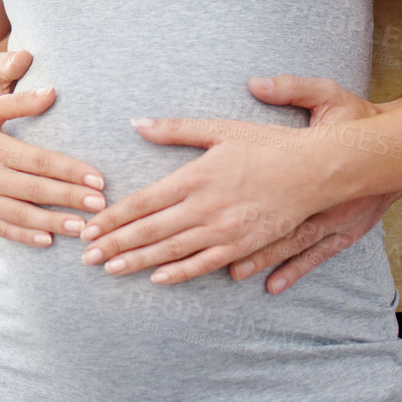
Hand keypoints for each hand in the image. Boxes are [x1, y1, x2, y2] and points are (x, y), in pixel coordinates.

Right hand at [0, 87, 104, 246]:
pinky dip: (25, 236)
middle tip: (101, 205)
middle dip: (70, 198)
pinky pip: (3, 230)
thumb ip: (19, 103)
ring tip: (83, 228)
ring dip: (54, 222)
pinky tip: (48, 240)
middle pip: (36, 189)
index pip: (39, 160)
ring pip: (23, 214)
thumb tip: (53, 92)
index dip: (70, 170)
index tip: (97, 178)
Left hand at [79, 118, 327, 283]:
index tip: (88, 227)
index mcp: (195, 176)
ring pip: (172, 251)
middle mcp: (205, 207)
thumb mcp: (218, 129)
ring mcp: (224, 230)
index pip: (143, 201)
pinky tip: (157, 279)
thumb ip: (174, 130)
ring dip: (138, 261)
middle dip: (114, 244)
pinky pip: (205, 264)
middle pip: (150, 231)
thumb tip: (136, 123)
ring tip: (109, 269)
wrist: (316, 170)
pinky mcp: (244, 245)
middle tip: (85, 256)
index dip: (113, 217)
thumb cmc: (266, 145)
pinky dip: (179, 273)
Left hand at [229, 74, 394, 293]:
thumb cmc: (357, 118)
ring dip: (264, 259)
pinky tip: (274, 286)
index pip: (264, 185)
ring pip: (293, 244)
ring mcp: (333, 217)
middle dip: (246, 241)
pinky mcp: (345, 230)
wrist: (400, 144)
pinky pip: (316, 254)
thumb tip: (255, 83)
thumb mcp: (328, 95)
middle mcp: (320, 197)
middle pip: (280, 222)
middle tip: (220, 258)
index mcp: (307, 164)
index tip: (210, 211)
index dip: (234, 199)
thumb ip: (292, 89)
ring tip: (235, 273)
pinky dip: (294, 270)